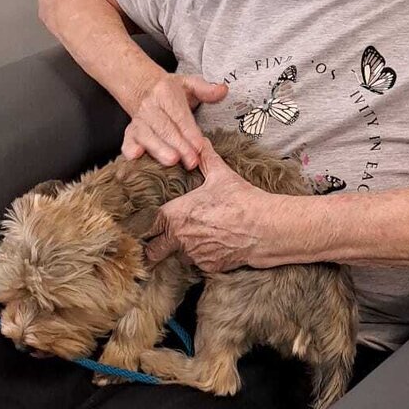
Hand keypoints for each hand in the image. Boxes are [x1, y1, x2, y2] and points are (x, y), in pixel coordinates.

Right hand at [122, 72, 227, 168]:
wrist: (144, 89)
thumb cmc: (171, 92)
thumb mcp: (189, 84)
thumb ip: (206, 89)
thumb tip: (222, 90)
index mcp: (165, 93)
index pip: (179, 115)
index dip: (189, 131)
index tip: (199, 146)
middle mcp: (149, 106)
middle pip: (164, 128)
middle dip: (178, 146)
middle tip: (191, 161)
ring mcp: (138, 120)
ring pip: (147, 135)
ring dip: (159, 149)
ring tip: (171, 161)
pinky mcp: (130, 131)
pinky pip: (127, 140)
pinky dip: (130, 149)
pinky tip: (136, 157)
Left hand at [144, 138, 281, 271]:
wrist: (264, 228)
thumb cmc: (241, 200)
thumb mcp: (221, 175)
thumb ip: (206, 158)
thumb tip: (201, 141)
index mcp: (175, 215)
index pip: (146, 226)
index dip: (145, 227)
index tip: (147, 226)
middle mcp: (179, 238)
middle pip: (152, 251)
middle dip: (154, 249)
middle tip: (158, 243)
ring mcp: (193, 255)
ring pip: (176, 258)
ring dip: (179, 252)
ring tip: (192, 241)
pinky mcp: (208, 266)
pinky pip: (197, 264)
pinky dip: (201, 258)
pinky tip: (212, 247)